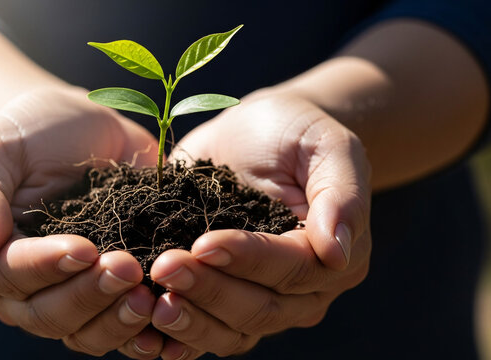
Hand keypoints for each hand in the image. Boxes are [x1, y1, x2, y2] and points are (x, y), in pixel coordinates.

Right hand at [0, 85, 163, 356]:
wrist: (75, 129)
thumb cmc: (27, 134)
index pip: (11, 275)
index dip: (47, 267)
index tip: (84, 248)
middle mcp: (26, 286)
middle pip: (50, 314)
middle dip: (90, 295)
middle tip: (127, 268)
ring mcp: (70, 292)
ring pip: (86, 332)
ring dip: (118, 320)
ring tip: (150, 296)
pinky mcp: (110, 291)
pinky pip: (121, 327)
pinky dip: (143, 331)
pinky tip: (167, 319)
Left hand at [150, 89, 370, 357]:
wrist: (261, 133)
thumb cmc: (296, 134)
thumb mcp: (328, 147)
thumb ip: (341, 196)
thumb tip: (338, 253)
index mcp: (332, 256)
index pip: (292, 269)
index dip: (248, 260)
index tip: (204, 243)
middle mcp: (302, 291)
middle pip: (259, 308)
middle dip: (210, 291)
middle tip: (165, 267)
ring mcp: (262, 300)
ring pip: (231, 331)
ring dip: (191, 321)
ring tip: (153, 303)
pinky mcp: (225, 297)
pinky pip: (206, 333)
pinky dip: (179, 339)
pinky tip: (148, 335)